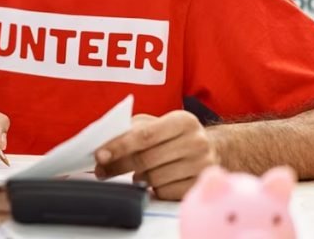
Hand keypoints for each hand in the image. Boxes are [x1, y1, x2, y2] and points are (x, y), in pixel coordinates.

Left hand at [94, 111, 217, 199]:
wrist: (213, 150)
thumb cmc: (175, 136)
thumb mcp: (158, 124)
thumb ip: (132, 130)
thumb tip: (103, 145)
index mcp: (183, 121)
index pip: (144, 135)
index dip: (119, 146)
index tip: (99, 155)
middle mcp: (196, 142)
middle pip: (146, 159)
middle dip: (118, 166)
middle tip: (101, 171)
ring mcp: (201, 166)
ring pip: (154, 178)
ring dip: (138, 178)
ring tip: (139, 173)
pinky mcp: (199, 186)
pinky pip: (164, 193)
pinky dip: (154, 189)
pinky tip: (157, 181)